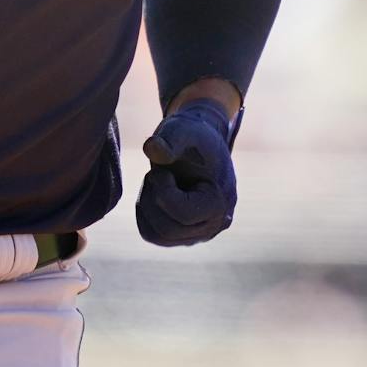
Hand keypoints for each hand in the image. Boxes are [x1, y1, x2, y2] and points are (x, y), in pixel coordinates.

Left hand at [136, 101, 236, 246]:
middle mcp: (215, 225)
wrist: (198, 143)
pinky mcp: (186, 235)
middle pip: (166, 229)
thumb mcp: (181, 131)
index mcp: (220, 202)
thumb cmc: (191, 136)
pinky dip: (145, 214)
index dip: (162, 189)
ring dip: (147, 205)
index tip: (162, 168)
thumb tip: (151, 148)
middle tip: (158, 173)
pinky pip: (153, 235)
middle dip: (153, 197)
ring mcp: (201, 234)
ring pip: (156, 235)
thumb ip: (169, 140)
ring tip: (158, 182)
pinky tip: (155, 192)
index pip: (181, 214)